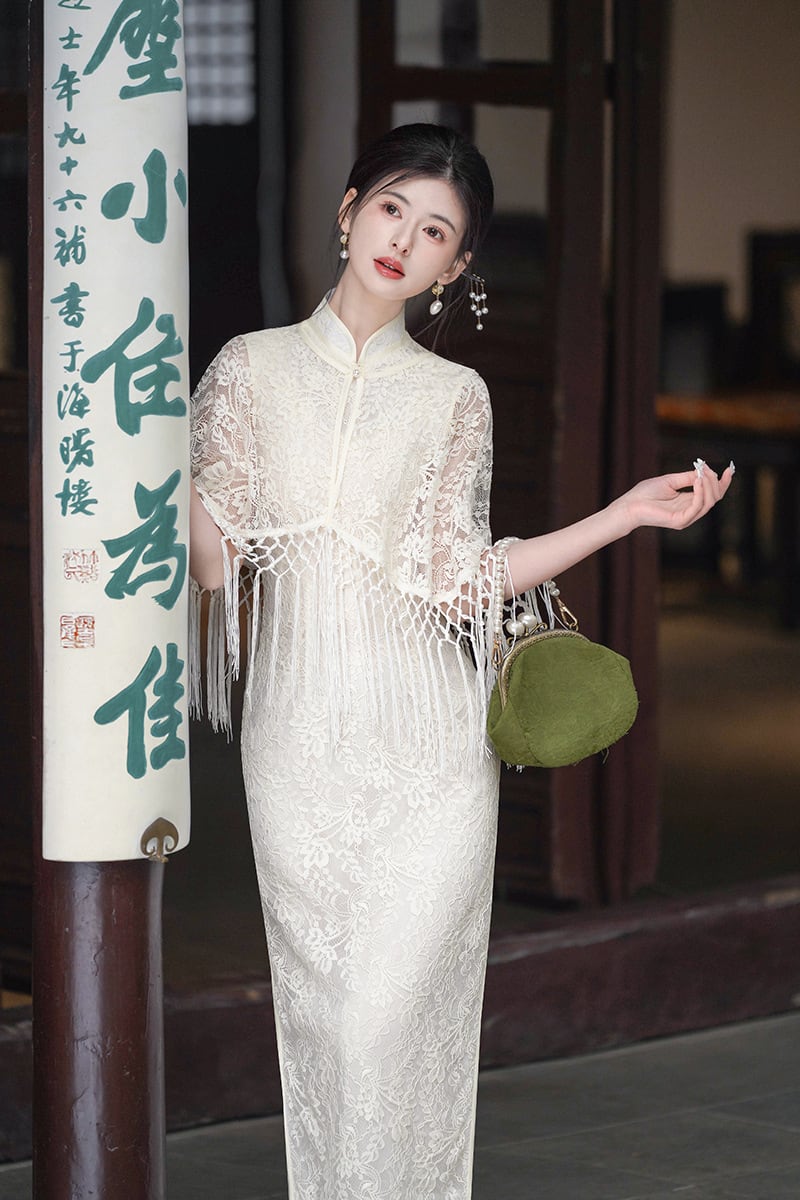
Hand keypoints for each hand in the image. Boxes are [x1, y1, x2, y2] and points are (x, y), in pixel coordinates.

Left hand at [612, 461, 734, 532]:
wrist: (629, 505)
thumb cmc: (645, 493)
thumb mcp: (670, 481)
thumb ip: (688, 477)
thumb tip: (704, 471)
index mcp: (688, 502)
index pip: (712, 494)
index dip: (723, 483)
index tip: (730, 469)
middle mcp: (690, 512)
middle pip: (714, 498)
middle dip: (716, 481)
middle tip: (708, 468)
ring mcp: (686, 518)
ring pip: (709, 502)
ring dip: (709, 485)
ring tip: (703, 472)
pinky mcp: (680, 521)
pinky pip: (697, 506)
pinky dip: (701, 492)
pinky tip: (699, 480)